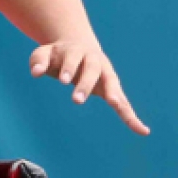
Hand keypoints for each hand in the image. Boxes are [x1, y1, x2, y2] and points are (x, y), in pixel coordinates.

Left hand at [30, 41, 149, 135]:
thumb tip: (35, 72)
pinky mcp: (113, 89)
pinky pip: (124, 104)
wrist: (78, 47)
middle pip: (92, 70)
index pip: (73, 59)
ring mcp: (107, 75)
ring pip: (112, 84)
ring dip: (113, 94)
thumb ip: (39, 60)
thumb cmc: (58, 54)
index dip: (69, 68)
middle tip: (76, 99)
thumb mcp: (44, 52)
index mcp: (77, 51)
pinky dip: (132, 116)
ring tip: (114, 104)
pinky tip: (142, 131)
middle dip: (86, 84)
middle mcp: (96, 61)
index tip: (63, 80)